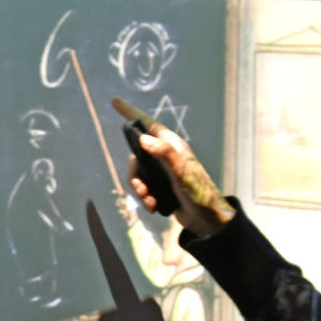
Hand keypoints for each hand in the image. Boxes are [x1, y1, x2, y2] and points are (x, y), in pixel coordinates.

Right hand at [124, 117, 232, 239]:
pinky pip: (144, 188)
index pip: (148, 124)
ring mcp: (163, 171)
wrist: (206, 219)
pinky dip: (146, 199)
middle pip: (137, 155)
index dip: (131, 113)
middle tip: (142, 189)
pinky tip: (154, 207)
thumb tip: (142, 138)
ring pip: (139, 174)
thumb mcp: (182, 170)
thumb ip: (164, 152)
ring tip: (150, 202)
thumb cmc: (197, 191)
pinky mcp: (162, 187)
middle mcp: (166, 155)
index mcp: (172, 145)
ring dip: (140, 190)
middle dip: (135, 175)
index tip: (115, 101)